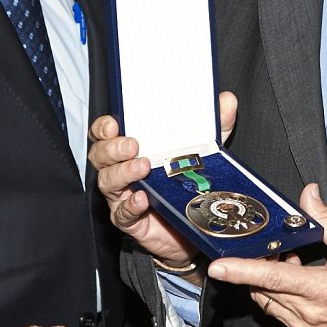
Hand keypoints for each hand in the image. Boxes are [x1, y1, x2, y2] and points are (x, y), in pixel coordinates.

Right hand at [88, 91, 238, 267]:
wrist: (192, 226)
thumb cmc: (187, 183)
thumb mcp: (203, 150)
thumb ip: (212, 127)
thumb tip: (227, 100)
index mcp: (131, 150)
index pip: (105, 134)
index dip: (103, 127)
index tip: (113, 124)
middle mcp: (121, 170)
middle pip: (100, 156)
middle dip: (111, 148)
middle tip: (132, 145)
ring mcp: (122, 196)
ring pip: (107, 182)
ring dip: (122, 173)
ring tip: (142, 167)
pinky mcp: (131, 221)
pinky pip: (123, 214)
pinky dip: (131, 205)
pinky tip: (142, 199)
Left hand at [207, 183, 326, 326]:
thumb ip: (326, 220)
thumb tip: (308, 196)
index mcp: (323, 289)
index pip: (272, 277)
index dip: (242, 270)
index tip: (219, 266)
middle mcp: (309, 313)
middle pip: (263, 288)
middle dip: (258, 267)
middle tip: (272, 249)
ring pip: (267, 302)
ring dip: (268, 282)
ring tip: (291, 264)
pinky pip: (279, 315)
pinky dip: (279, 297)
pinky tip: (296, 285)